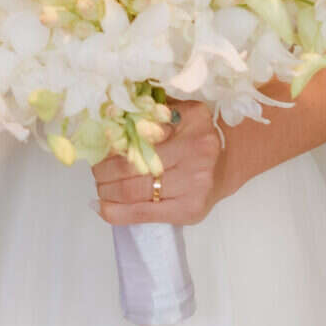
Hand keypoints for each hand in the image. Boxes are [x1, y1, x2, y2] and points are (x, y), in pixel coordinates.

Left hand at [93, 103, 225, 226]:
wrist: (229, 160)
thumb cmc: (195, 134)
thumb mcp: (179, 111)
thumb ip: (149, 111)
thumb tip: (109, 119)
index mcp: (191, 122)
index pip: (139, 136)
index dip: (111, 145)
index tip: (97, 148)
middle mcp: (195, 154)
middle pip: (134, 166)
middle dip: (105, 172)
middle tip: (95, 171)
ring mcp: (194, 186)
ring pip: (135, 192)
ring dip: (108, 192)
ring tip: (100, 187)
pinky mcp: (190, 211)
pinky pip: (145, 215)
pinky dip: (118, 213)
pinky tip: (103, 208)